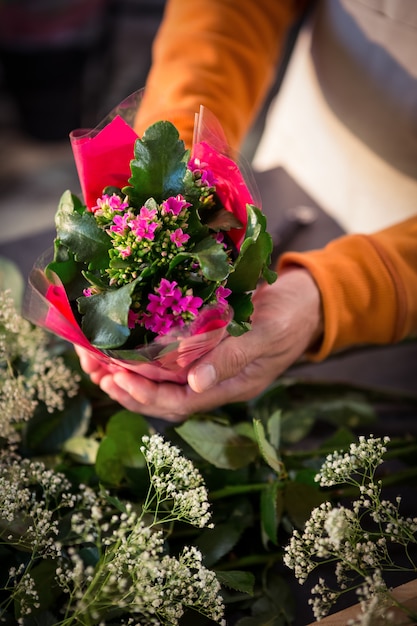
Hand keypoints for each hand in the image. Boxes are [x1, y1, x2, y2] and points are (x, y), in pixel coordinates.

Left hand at [75, 268, 322, 420]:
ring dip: (127, 374)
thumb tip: (195, 385)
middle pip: (162, 397)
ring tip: (95, 361)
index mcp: (229, 386)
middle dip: (126, 388)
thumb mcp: (267, 335)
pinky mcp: (204, 346)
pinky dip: (141, 355)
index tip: (117, 378)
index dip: (146, 395)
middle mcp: (212, 380)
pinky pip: (167, 360)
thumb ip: (232, 359)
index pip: (180, 403)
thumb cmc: (290, 317)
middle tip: (94, 371)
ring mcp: (207, 365)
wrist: (305, 303)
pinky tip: (120, 345)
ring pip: (160, 381)